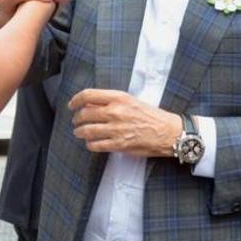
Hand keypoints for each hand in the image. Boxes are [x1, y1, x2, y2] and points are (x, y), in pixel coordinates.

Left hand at [68, 89, 182, 157]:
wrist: (167, 131)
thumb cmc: (150, 115)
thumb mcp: (130, 100)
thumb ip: (110, 101)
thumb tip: (90, 104)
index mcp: (118, 98)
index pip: (88, 95)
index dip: (76, 100)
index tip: (72, 105)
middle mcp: (115, 112)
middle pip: (84, 114)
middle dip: (76, 119)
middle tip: (76, 121)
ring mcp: (116, 129)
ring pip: (87, 130)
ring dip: (80, 132)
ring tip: (80, 132)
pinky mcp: (119, 144)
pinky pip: (95, 145)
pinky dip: (90, 144)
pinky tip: (91, 143)